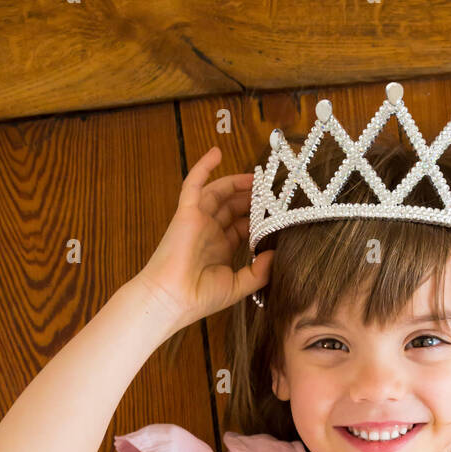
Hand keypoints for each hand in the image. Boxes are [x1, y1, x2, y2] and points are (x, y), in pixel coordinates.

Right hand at [136, 147, 272, 330]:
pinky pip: (193, 184)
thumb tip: (276, 255)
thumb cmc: (200, 297)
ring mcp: (198, 220)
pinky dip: (203, 167)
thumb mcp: (238, 286)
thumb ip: (259, 272)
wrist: (172, 299)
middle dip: (251, 198)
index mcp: (220, 249)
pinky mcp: (186, 212)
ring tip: (257, 177)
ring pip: (218, 193)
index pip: (242, 226)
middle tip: (272, 189)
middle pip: (233, 207)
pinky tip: (217, 152)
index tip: (278, 211)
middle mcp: (209, 232)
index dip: (258, 217)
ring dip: (236, 183)